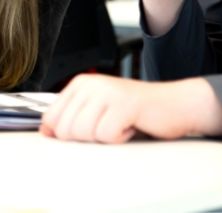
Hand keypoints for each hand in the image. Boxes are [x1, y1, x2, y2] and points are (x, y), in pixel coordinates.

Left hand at [40, 74, 221, 143]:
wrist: (174, 105)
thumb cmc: (137, 110)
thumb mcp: (98, 110)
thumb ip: (72, 117)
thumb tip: (47, 131)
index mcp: (82, 83)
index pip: (51, 117)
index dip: (66, 132)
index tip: (88, 128)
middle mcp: (92, 84)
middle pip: (66, 129)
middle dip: (87, 137)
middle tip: (108, 126)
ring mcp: (107, 92)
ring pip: (83, 133)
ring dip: (104, 138)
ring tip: (120, 124)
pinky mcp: (123, 104)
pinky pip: (106, 136)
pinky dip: (120, 138)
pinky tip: (130, 126)